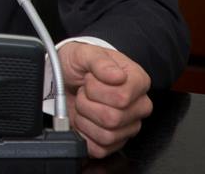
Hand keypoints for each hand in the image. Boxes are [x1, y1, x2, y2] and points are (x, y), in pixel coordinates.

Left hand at [58, 41, 152, 158]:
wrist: (66, 76)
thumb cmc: (80, 64)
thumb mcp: (85, 54)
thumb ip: (100, 61)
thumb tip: (116, 76)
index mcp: (138, 82)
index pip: (122, 97)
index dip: (96, 89)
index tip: (90, 79)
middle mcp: (138, 106)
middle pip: (113, 118)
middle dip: (87, 103)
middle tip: (84, 92)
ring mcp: (128, 126)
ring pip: (107, 136)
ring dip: (85, 119)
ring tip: (84, 105)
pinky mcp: (115, 142)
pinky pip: (101, 149)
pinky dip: (85, 136)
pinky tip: (84, 120)